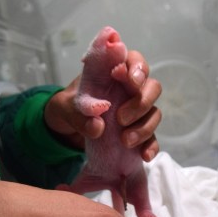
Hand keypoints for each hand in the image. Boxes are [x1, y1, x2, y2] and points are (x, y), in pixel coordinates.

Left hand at [44, 50, 161, 161]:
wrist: (68, 129)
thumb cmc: (70, 106)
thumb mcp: (64, 107)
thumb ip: (78, 114)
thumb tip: (98, 126)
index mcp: (113, 72)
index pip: (134, 61)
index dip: (138, 68)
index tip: (131, 81)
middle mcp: (130, 89)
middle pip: (152, 87)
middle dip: (141, 102)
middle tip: (121, 118)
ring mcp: (137, 111)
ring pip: (154, 112)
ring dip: (144, 127)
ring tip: (125, 141)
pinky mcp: (138, 132)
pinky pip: (152, 138)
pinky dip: (151, 146)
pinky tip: (145, 155)